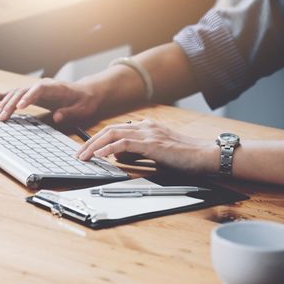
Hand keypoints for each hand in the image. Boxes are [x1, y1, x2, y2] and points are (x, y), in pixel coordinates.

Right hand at [0, 78, 101, 122]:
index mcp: (55, 87)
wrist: (86, 93)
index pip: (39, 89)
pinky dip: (1, 97)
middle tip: (2, 118)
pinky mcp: (31, 94)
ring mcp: (35, 89)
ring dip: (4, 104)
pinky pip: (14, 95)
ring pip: (16, 94)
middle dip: (11, 104)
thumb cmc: (84, 101)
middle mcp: (42, 86)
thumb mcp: (82, 109)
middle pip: (23, 92)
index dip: (28, 97)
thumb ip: (69, 112)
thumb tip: (57, 117)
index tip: (20, 107)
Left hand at [76, 119, 217, 173]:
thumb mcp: (156, 152)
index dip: (98, 139)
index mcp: (146, 127)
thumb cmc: (185, 156)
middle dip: (90, 142)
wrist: (205, 155)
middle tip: (78, 154)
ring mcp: (148, 133)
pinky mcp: (152, 143)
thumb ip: (138, 151)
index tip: (86, 150)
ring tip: (83, 156)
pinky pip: (124, 144)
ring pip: (113, 135)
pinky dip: (109, 149)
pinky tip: (100, 155)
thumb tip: (119, 156)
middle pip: (109, 130)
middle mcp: (145, 126)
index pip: (115, 129)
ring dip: (95, 146)